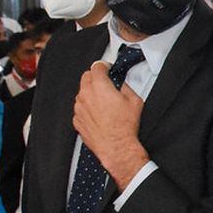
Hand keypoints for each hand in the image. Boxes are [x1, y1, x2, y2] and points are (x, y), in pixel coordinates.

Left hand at [73, 62, 147, 188]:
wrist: (116, 147)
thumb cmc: (125, 127)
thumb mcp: (135, 101)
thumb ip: (126, 87)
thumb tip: (122, 85)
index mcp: (100, 86)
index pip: (97, 66)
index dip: (103, 65)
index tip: (107, 68)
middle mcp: (86, 95)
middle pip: (85, 76)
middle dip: (95, 77)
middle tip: (104, 82)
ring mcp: (79, 108)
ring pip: (81, 92)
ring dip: (90, 92)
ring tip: (102, 102)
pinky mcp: (77, 120)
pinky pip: (80, 108)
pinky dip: (87, 107)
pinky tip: (98, 114)